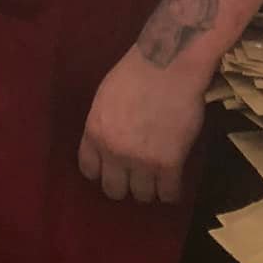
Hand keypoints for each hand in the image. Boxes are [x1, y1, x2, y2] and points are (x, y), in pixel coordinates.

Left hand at [77, 50, 207, 205]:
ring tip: (157, 178)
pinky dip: (171, 191)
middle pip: (114, 189)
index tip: (113, 169)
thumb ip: (104, 125)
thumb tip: (108, 143)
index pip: (89, 169)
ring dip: (150, 189)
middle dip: (125, 184)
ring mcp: (141, 161)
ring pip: (142, 196)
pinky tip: (173, 182)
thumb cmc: (136, 73)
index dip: (103, 171)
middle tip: (137, 176)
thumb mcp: (105, 98)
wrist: (168, 66)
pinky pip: (168, 194)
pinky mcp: (169, 164)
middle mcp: (113, 152)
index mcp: (94, 132)